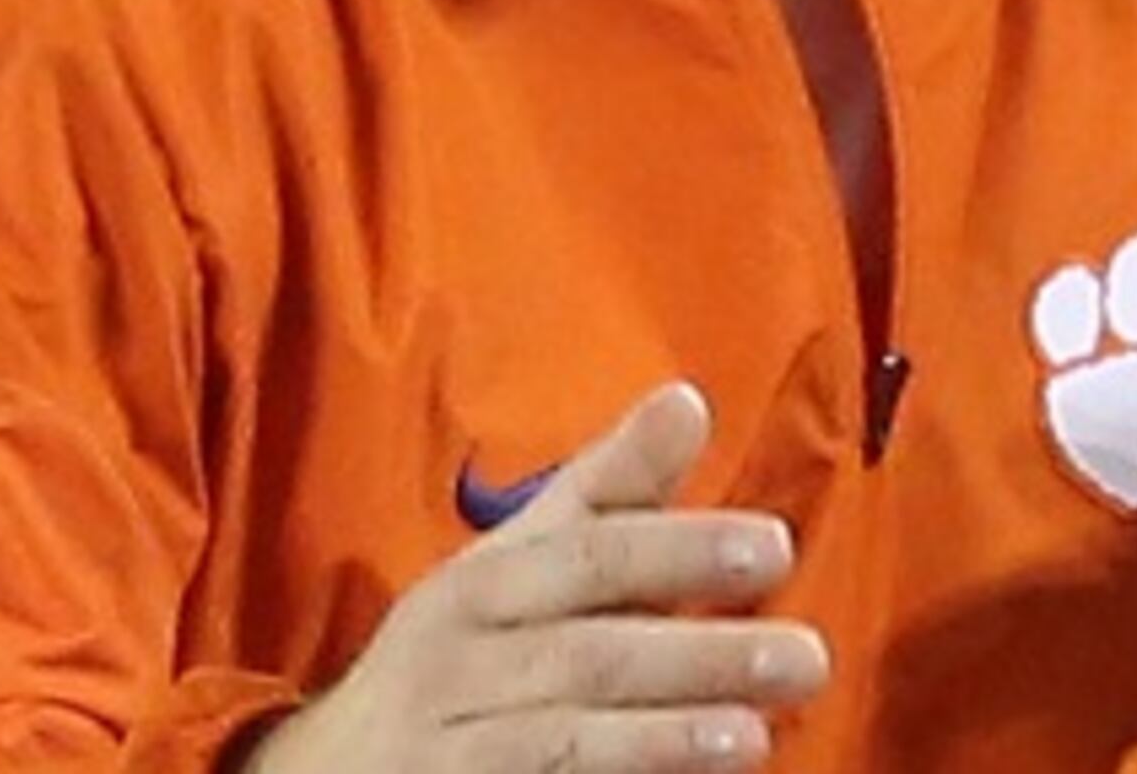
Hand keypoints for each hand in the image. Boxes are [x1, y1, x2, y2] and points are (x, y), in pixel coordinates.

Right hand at [245, 383, 829, 771]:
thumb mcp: (515, 561)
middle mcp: (461, 662)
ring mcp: (451, 748)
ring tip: (754, 739)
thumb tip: (690, 399)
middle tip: (807, 657)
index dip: (678, 550)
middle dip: (696, 656)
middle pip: (585, 654)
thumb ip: (608, 491)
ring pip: (559, 740)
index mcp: (483, 585)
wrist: (329, 770)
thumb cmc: (456, 650)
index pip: (587, 557)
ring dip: (658, 739)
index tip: (774, 547)